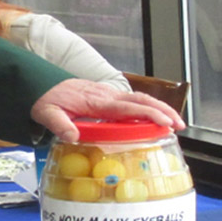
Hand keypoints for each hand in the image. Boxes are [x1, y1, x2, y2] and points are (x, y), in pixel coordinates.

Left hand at [31, 78, 184, 142]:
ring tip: (175, 122)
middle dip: (163, 110)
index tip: (164, 122)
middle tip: (180, 125)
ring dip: (158, 108)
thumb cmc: (46, 99)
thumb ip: (59, 124)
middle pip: (141, 100)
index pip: (127, 107)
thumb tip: (72, 136)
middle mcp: (106, 95)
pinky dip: (147, 108)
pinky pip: (131, 101)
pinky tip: (154, 119)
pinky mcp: (107, 96)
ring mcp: (107, 94)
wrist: (41, 83)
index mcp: (96, 101)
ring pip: (139, 99)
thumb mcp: (47, 113)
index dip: (148, 114)